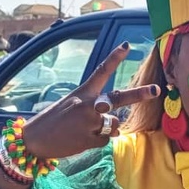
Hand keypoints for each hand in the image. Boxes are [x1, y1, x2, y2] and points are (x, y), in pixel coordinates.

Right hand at [22, 43, 159, 158]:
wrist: (33, 140)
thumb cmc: (53, 121)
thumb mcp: (70, 105)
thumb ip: (93, 108)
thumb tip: (113, 120)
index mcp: (82, 92)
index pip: (101, 71)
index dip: (114, 58)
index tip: (127, 46)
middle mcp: (87, 105)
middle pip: (119, 98)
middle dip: (139, 94)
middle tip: (156, 90)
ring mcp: (89, 123)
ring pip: (114, 124)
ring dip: (107, 129)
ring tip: (88, 130)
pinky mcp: (89, 140)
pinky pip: (105, 141)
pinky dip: (97, 142)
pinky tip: (82, 140)